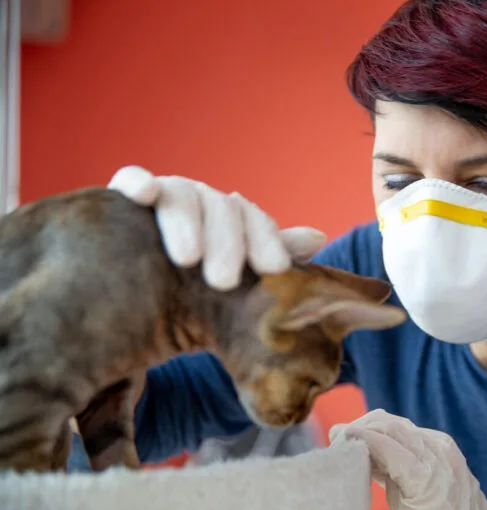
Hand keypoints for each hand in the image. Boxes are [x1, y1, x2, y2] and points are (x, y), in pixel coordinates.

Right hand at [108, 166, 326, 290]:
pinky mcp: (122, 197)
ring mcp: (164, 196)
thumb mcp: (235, 289)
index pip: (256, 222)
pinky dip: (138, 182)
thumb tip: (317, 238)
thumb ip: (269, 259)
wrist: (138, 307)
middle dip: (227, 243)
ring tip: (188, 259)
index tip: (274, 269)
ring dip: (186, 223)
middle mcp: (203, 203)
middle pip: (223, 209)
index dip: (266, 242)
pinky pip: (130, 179)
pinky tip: (145, 195)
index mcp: (234, 222)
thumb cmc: (196, 296)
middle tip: (224, 282)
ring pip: (182, 195)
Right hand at [329, 409, 486, 509]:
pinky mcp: (448, 447)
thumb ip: (381, 478)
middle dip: (363, 426)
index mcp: (426, 478)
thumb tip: (358, 460)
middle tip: (338, 435)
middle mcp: (439, 456)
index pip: (385, 443)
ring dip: (376, 427)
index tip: (337, 436)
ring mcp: (446, 449)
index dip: (358, 436)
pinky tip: (377, 443)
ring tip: (353, 436)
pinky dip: (393, 433)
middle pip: (393, 426)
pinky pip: (415, 432)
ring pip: (403, 425)